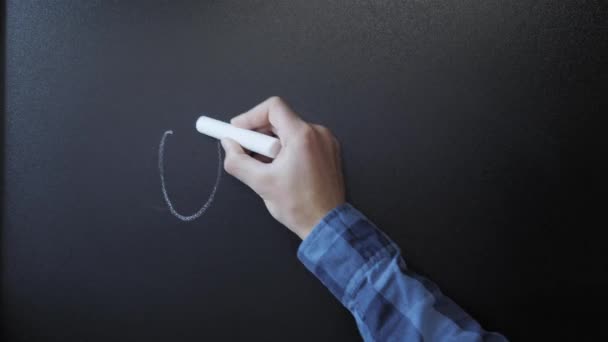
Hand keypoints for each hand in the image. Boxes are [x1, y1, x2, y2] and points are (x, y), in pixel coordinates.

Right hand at [220, 97, 344, 239]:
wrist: (326, 225)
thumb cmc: (297, 205)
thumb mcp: (261, 183)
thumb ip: (238, 160)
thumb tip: (228, 145)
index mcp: (302, 136)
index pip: (273, 107)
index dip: (250, 116)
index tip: (237, 132)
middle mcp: (318, 133)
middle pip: (281, 119)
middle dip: (259, 133)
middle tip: (244, 150)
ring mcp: (327, 142)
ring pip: (291, 131)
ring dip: (272, 143)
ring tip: (263, 165)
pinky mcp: (330, 153)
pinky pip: (303, 141)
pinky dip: (287, 149)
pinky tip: (280, 169)